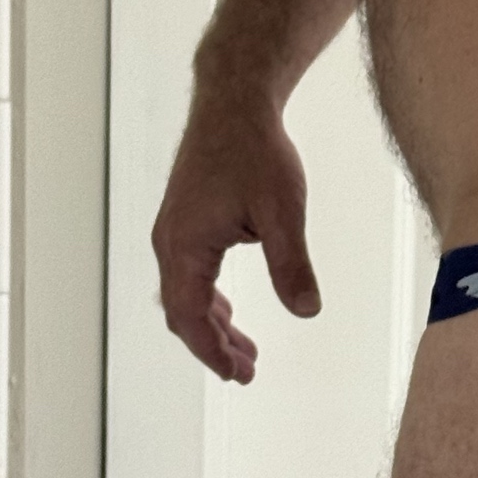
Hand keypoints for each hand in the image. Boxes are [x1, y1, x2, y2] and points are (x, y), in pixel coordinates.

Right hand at [151, 91, 320, 383]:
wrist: (235, 102)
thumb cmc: (256, 151)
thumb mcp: (282, 212)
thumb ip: (292, 265)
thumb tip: (306, 311)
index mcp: (186, 246)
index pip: (191, 317)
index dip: (213, 351)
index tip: (239, 375)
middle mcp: (171, 241)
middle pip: (184, 311)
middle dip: (213, 345)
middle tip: (245, 372)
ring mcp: (175, 230)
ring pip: (187, 293)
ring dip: (213, 324)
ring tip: (243, 349)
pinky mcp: (186, 219)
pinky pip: (190, 272)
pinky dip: (209, 298)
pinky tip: (228, 308)